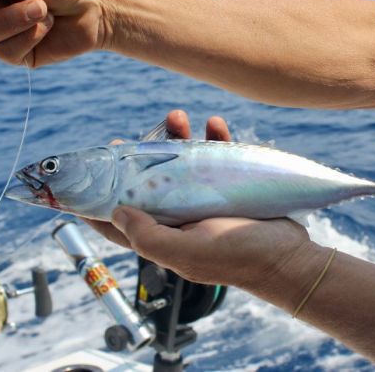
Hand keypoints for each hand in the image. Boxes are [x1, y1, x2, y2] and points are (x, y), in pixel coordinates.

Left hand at [85, 109, 311, 287]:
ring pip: (181, 164)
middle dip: (137, 160)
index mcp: (164, 237)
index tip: (84, 178)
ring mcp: (204, 201)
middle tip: (127, 139)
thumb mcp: (186, 253)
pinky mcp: (229, 187)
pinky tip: (214, 123)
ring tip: (178, 115)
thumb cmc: (239, 259)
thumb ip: (148, 236)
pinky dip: (214, 138)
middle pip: (149, 184)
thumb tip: (115, 212)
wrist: (290, 258)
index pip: (121, 222)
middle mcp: (180, 218)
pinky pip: (217, 157)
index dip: (98, 203)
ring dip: (177, 138)